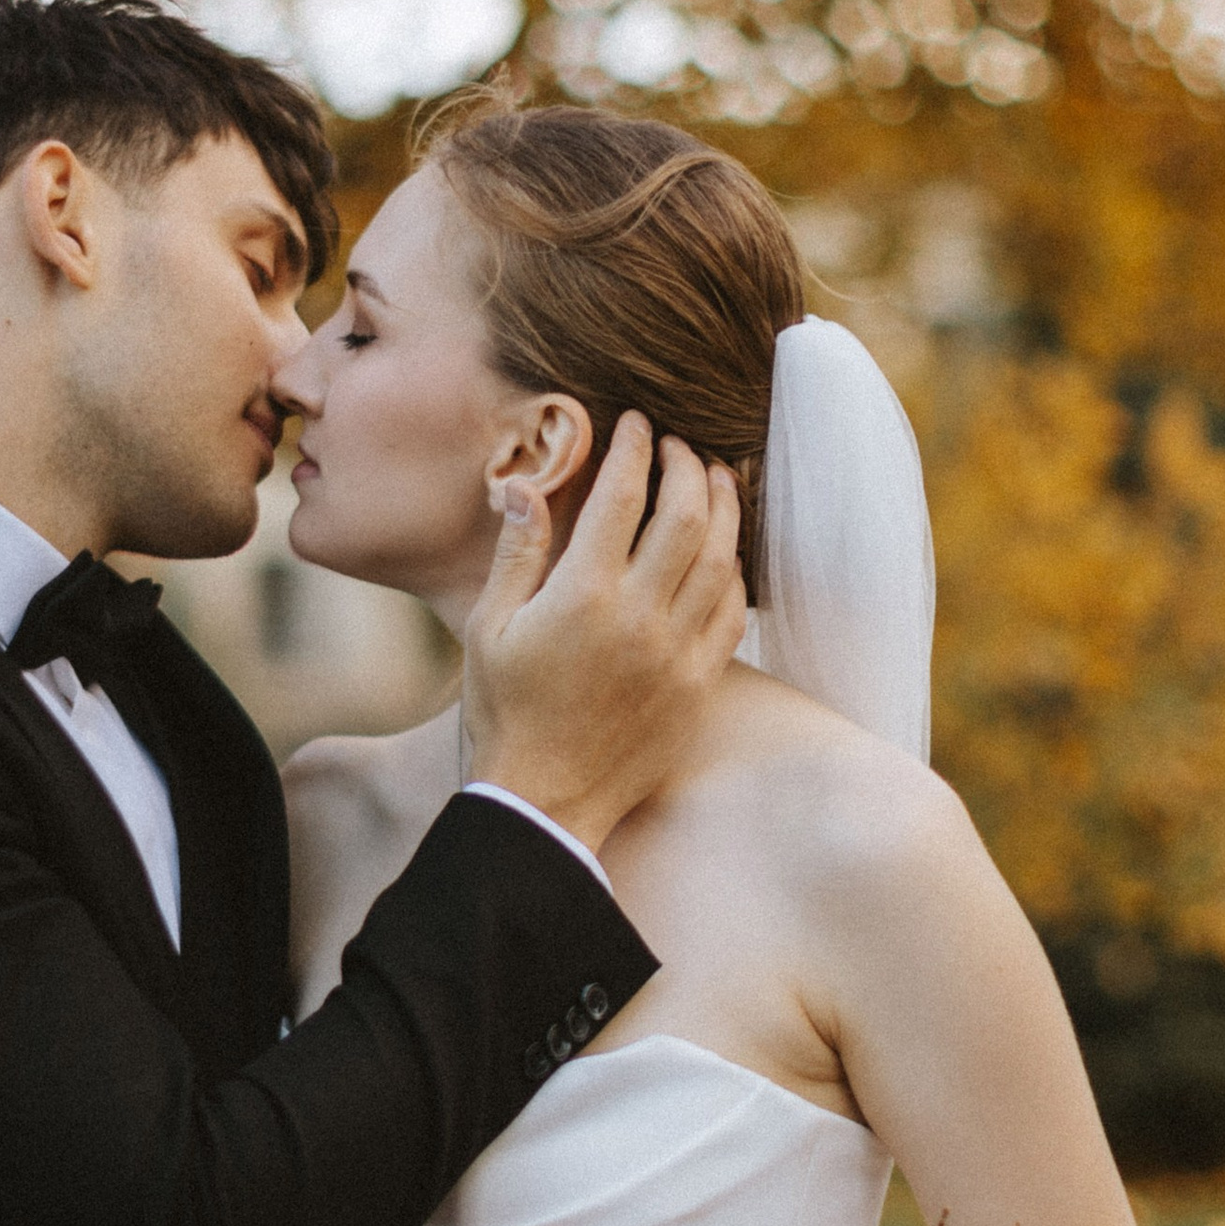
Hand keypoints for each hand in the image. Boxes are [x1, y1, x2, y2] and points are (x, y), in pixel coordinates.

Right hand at [461, 415, 746, 854]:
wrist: (544, 803)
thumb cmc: (504, 713)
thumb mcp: (490, 627)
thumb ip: (517, 552)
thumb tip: (529, 485)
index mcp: (582, 595)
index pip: (622, 495)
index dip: (633, 447)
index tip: (634, 422)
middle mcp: (638, 617)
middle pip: (685, 514)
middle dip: (686, 464)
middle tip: (678, 443)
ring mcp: (677, 653)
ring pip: (721, 558)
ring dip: (724, 508)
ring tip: (716, 478)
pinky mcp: (699, 685)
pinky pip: (733, 613)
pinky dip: (735, 571)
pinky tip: (726, 551)